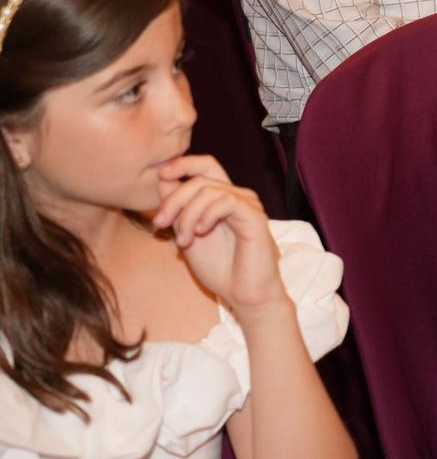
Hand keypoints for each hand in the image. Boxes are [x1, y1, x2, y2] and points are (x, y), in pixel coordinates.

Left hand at [154, 156, 286, 313]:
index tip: (160, 175)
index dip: (182, 164)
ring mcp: (247, 204)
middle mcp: (237, 196)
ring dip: (187, 216)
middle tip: (160, 224)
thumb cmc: (219, 268)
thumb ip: (178, 210)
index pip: (205, 166)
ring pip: (209, 191)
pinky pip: (226, 202)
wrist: (243, 293)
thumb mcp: (187, 235)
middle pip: (200, 178)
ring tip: (182, 241)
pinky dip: (206, 216)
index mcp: (222, 198)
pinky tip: (199, 233)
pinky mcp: (254, 216)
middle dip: (173, 199)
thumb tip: (162, 181)